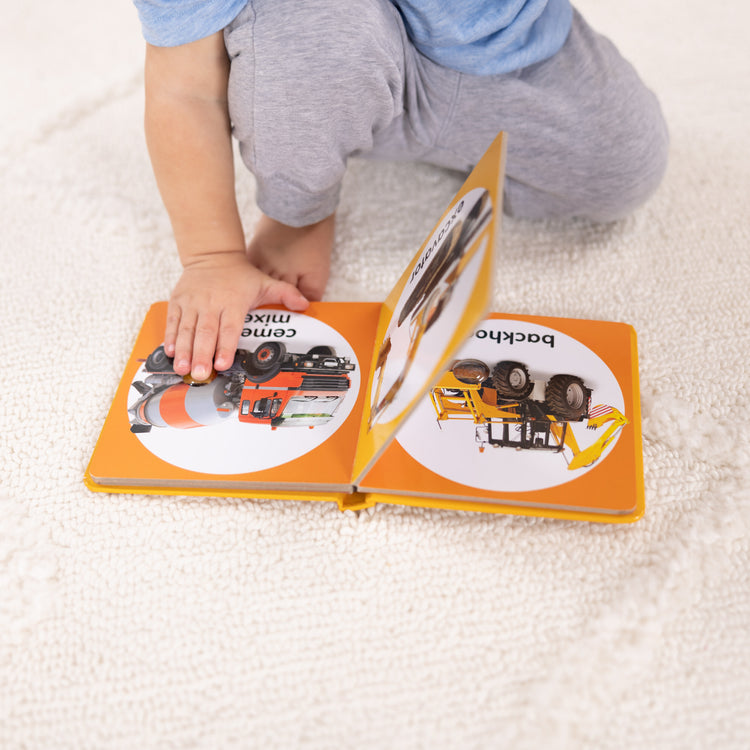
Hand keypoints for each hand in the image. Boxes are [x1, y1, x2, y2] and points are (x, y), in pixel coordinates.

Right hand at [164, 250, 308, 379]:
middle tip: (200, 374)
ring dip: (184, 351)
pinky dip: (171, 337)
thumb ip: (286, 294)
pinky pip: (173, 322)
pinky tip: (171, 352)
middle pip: (206, 333)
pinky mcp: (178, 302)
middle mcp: (211, 304)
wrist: (213, 254)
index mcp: (233, 302)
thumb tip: (305, 304)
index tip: (222, 364)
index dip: (225, 347)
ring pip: (187, 330)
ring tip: (183, 369)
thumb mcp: (265, 282)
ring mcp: (192, 303)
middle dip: (202, 355)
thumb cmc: (240, 274)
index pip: (229, 328)